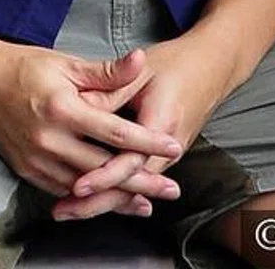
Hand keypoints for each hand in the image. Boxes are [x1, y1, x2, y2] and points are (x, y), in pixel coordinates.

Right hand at [0, 39, 181, 209]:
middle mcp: (49, 138)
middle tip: (171, 189)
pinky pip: (64, 190)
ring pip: (86, 186)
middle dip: (141, 181)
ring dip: (118, 197)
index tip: (173, 145)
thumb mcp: (66, 62)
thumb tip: (140, 60)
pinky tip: (108, 200)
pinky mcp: (27, 170)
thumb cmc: (25, 67)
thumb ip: (106, 72)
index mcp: (63, 107)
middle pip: (105, 168)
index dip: (148, 141)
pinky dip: (89, 197)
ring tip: (147, 203)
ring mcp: (37, 158)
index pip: (115, 131)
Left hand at [54, 28, 243, 220]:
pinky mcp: (162, 157)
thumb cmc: (175, 64)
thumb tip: (79, 103)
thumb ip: (111, 88)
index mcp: (161, 123)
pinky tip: (91, 200)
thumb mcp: (141, 70)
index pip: (130, 161)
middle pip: (129, 185)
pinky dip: (113, 192)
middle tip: (63, 210)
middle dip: (96, 201)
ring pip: (131, 188)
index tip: (77, 186)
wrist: (211, 66)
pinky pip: (134, 179)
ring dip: (101, 201)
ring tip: (68, 210)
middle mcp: (167, 148)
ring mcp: (166, 156)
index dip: (102, 175)